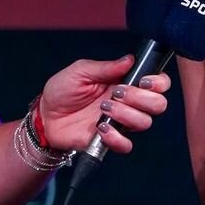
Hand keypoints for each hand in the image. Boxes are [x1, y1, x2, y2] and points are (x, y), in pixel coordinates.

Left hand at [38, 56, 169, 154]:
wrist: (45, 116)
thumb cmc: (62, 91)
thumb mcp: (81, 71)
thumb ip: (106, 67)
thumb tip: (130, 59)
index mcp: (126, 82)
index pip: (158, 83)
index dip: (159, 82)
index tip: (143, 80)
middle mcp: (129, 103)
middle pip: (158, 104)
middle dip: (141, 98)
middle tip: (117, 93)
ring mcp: (121, 123)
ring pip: (144, 122)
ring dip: (126, 114)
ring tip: (104, 108)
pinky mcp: (111, 140)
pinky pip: (127, 144)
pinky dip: (116, 137)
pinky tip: (101, 128)